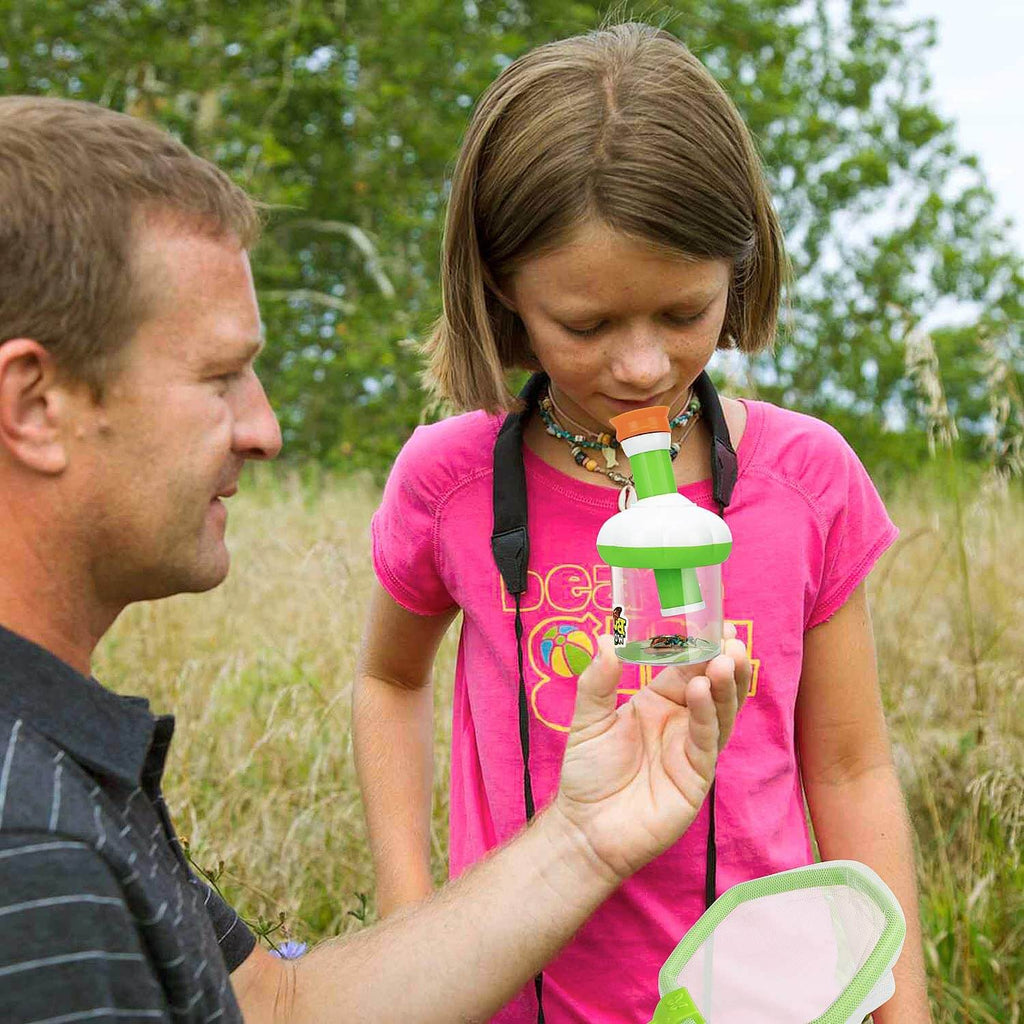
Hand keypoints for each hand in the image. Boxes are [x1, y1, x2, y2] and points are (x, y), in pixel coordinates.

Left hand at [554, 623, 749, 882]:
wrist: (585, 828)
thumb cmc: (588, 773)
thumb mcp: (587, 719)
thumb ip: (597, 681)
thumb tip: (606, 639)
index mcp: (659, 701)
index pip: (688, 666)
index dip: (702, 645)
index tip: (715, 620)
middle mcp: (682, 722)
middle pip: (714, 686)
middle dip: (726, 661)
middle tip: (731, 636)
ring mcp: (692, 749)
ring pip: (721, 711)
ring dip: (726, 685)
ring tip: (726, 658)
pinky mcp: (696, 777)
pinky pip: (707, 741)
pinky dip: (708, 715)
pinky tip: (702, 691)